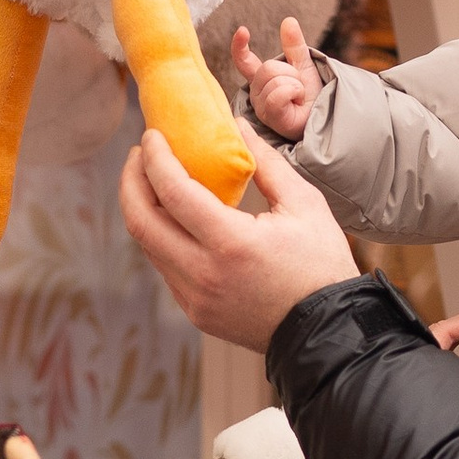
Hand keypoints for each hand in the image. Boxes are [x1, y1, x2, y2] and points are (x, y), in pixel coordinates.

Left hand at [119, 126, 357, 353]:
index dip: (155, 158)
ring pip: (148, 246)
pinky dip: (161, 235)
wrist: (326, 331)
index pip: (172, 192)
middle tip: (139, 154)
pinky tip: (173, 216)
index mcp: (231, 244)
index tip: (152, 136)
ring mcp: (196, 298)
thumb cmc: (321, 265)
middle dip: (131, 181)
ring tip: (153, 180)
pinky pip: (165, 267)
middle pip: (141, 222)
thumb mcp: (304, 205)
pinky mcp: (196, 312)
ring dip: (142, 208)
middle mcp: (204, 275)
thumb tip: (236, 127)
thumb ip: (266, 163)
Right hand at [231, 14, 318, 139]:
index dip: (240, 46)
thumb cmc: (312, 97)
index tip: (243, 30)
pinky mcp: (270, 117)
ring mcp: (262, 106)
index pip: (244, 62)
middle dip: (290, 73)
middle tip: (299, 87)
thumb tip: (288, 20)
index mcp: (262, 79)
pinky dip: (294, 93)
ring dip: (295, 85)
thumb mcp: (304, 65)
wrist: (324, 117)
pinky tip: (297, 102)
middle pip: (268, 68)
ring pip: (274, 80)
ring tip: (299, 98)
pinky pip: (278, 94)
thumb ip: (294, 45)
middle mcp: (257, 92)